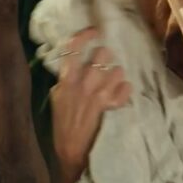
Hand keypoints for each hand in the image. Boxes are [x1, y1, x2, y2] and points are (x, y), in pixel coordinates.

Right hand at [50, 29, 131, 182]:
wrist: (71, 152)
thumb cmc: (62, 126)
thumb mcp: (57, 100)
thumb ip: (65, 81)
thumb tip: (72, 65)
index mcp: (65, 81)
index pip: (73, 49)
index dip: (84, 36)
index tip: (93, 30)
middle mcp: (81, 84)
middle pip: (101, 56)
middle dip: (106, 56)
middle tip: (107, 60)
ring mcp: (96, 95)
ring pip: (116, 71)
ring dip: (117, 74)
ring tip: (115, 78)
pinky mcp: (108, 107)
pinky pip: (124, 91)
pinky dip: (125, 90)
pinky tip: (124, 91)